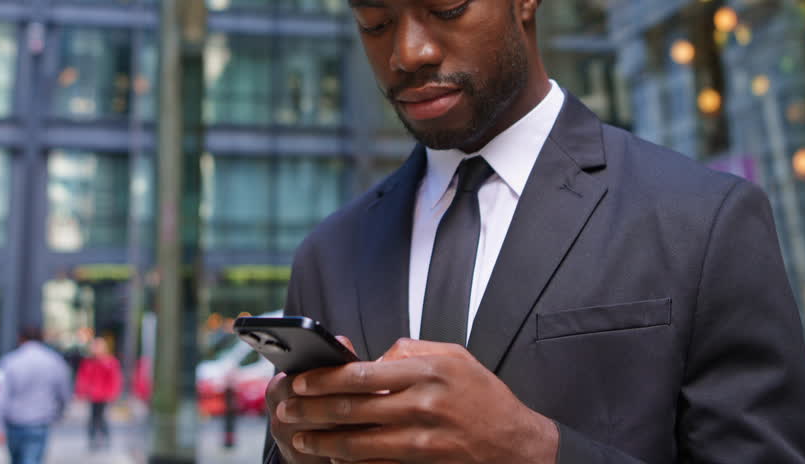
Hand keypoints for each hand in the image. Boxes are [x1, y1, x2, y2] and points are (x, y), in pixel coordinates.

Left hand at [277, 338, 557, 462]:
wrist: (517, 445)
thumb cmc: (484, 396)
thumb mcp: (455, 357)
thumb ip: (412, 351)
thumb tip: (373, 357)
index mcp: (427, 370)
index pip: (362, 373)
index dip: (325, 379)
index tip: (301, 382)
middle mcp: (423, 404)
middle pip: (353, 409)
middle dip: (313, 411)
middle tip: (287, 411)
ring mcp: (423, 439)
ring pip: (359, 442)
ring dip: (323, 442)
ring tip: (301, 438)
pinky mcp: (424, 463)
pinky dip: (351, 462)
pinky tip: (333, 458)